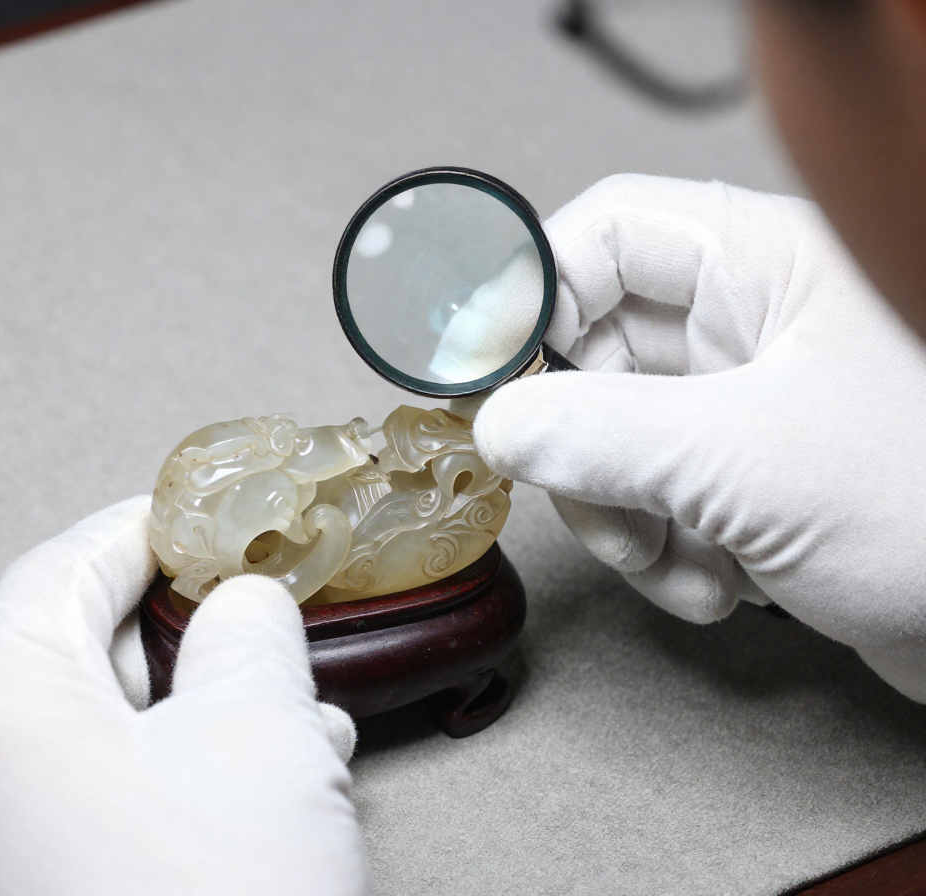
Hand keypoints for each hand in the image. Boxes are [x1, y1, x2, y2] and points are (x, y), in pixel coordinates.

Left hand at [0, 496, 367, 895]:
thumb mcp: (263, 737)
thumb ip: (248, 635)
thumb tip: (240, 604)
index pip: (58, 571)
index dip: (138, 533)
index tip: (189, 520)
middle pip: (38, 652)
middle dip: (149, 634)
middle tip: (227, 624)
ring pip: (45, 738)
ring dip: (147, 715)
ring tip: (252, 723)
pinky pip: (40, 812)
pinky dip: (119, 784)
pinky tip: (209, 799)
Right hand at [472, 174, 925, 699]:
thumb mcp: (748, 462)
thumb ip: (601, 434)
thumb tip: (500, 424)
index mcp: (762, 267)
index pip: (603, 237)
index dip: (530, 295)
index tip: (482, 372)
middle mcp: (749, 326)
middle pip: (591, 351)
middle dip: (579, 443)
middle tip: (586, 492)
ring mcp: (746, 406)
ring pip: (614, 438)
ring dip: (622, 515)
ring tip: (678, 561)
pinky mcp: (750, 480)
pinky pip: (655, 499)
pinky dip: (663, 551)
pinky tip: (722, 585)